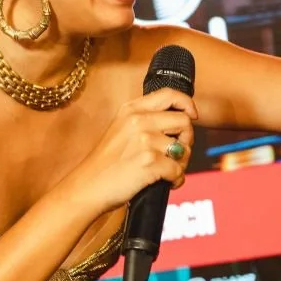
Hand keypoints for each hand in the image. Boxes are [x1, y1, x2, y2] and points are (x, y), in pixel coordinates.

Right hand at [67, 88, 196, 213]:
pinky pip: (178, 170)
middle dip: (187, 140)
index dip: (187, 104)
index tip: (192, 115)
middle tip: (176, 154)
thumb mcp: (120, 129)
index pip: (169, 94)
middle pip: (184, 121)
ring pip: (184, 149)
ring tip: (169, 171)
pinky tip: (167, 183)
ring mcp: (145, 141)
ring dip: (182, 164)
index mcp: (132, 110)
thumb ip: (144, 120)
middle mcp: (139, 121)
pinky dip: (176, 180)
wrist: (89, 186)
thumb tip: (179, 122)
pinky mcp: (150, 162)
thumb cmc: (106, 163)